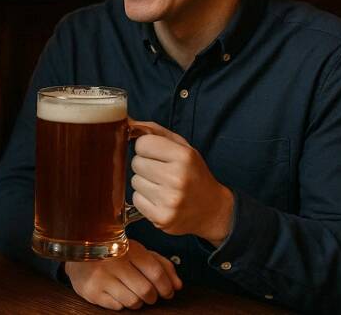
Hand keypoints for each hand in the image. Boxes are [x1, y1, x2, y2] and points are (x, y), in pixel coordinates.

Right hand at [65, 239, 182, 309]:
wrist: (78, 252)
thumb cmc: (114, 252)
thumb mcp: (137, 251)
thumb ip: (161, 264)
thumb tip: (178, 285)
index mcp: (128, 248)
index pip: (155, 272)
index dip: (166, 286)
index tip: (168, 292)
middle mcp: (114, 262)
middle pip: (146, 290)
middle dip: (153, 296)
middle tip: (150, 294)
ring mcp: (102, 278)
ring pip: (133, 302)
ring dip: (138, 301)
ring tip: (132, 292)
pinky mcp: (92, 292)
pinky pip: (118, 307)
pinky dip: (122, 303)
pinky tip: (117, 292)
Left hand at [130, 121, 233, 245]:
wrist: (212, 210)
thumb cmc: (193, 174)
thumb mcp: (182, 147)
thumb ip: (155, 132)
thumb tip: (127, 122)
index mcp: (184, 156)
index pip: (142, 144)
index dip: (147, 148)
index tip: (157, 154)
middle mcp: (177, 178)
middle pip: (136, 162)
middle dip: (145, 165)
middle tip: (161, 172)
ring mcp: (170, 200)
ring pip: (134, 181)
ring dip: (144, 183)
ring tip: (161, 187)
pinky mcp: (162, 218)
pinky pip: (136, 200)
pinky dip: (144, 199)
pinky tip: (159, 199)